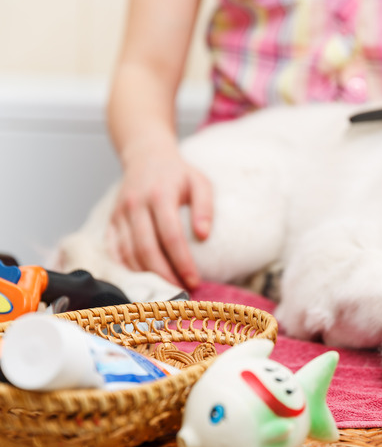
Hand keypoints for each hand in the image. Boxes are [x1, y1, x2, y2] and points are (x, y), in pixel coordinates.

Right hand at [107, 143, 212, 290]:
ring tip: (166, 288)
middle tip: (180, 290)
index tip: (194, 280)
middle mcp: (136, 205)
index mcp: (159, 195)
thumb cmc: (178, 173)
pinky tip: (143, 279)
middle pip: (146, 249)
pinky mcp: (111, 220)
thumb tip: (204, 236)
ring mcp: (120, 213)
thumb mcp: (200, 183)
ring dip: (146, 276)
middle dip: (163, 275)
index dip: (182, 262)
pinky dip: (127, 268)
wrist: (146, 155)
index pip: (170, 236)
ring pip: (128, 253)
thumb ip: (205, 207)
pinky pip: (114, 250)